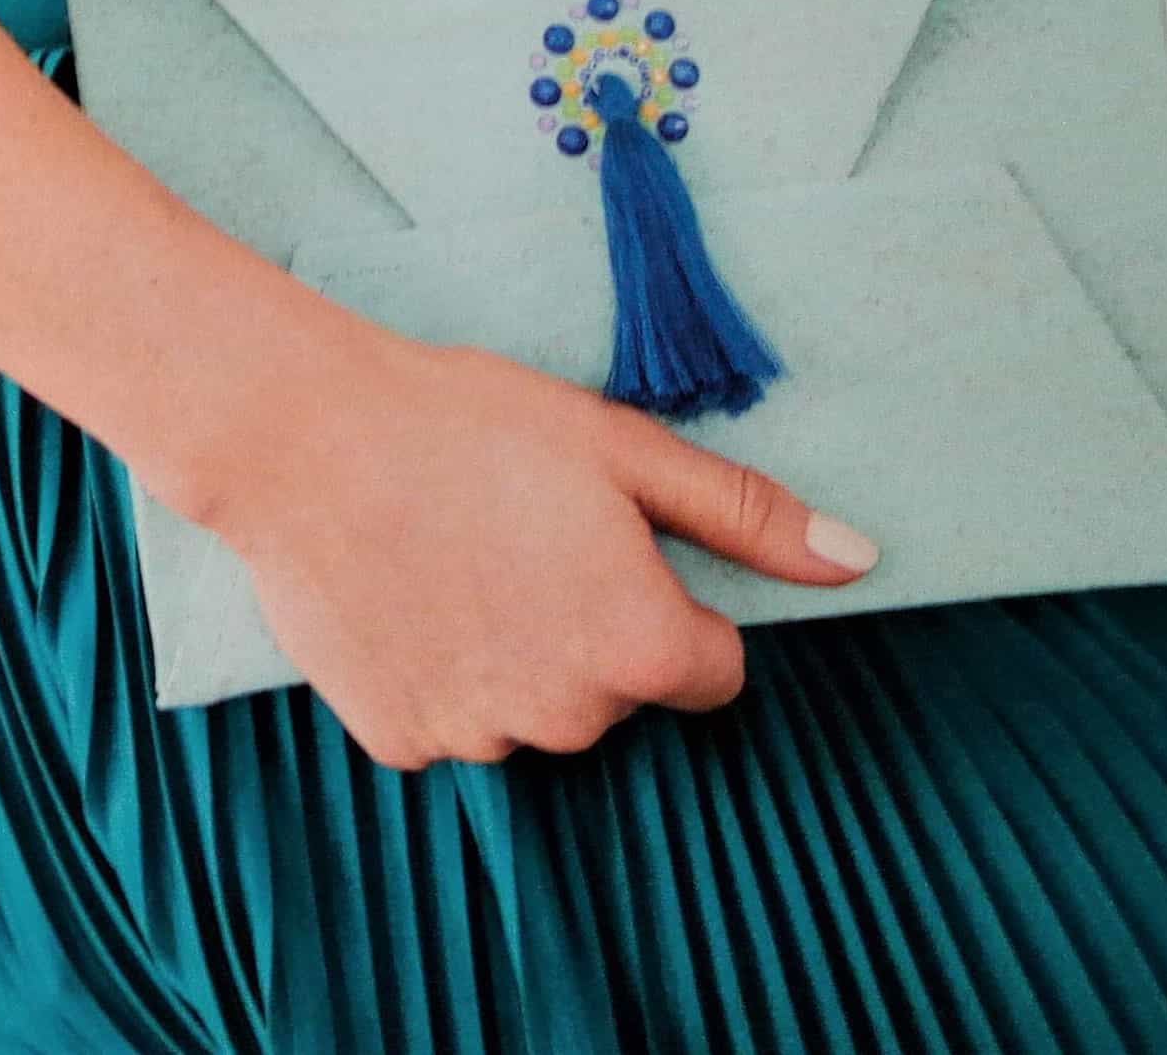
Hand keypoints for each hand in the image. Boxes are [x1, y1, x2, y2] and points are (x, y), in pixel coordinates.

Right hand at [206, 312, 879, 770]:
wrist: (308, 437)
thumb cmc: (472, 424)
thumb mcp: (624, 449)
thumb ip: (746, 516)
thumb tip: (858, 560)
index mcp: (639, 647)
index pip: (712, 668)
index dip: (671, 600)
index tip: (614, 543)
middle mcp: (569, 718)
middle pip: (617, 688)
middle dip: (591, 623)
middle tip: (525, 528)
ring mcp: (479, 739)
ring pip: (533, 706)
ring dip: (516, 647)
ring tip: (457, 547)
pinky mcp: (401, 742)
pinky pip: (452, 716)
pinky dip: (442, 666)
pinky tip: (409, 587)